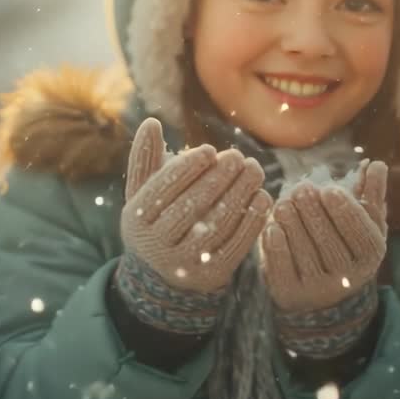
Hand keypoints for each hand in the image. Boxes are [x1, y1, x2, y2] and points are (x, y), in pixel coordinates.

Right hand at [119, 118, 271, 295]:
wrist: (165, 276)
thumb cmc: (158, 219)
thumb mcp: (144, 192)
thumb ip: (147, 158)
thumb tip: (151, 122)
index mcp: (136, 220)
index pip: (161, 191)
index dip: (186, 169)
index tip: (210, 150)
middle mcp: (156, 245)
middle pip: (190, 207)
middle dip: (217, 179)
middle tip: (239, 156)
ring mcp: (183, 264)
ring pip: (215, 226)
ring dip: (239, 195)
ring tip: (255, 170)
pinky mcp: (210, 276)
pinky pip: (235, 246)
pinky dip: (251, 220)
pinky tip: (263, 198)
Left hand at [262, 161, 386, 357]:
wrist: (322, 290)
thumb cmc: (345, 242)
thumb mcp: (363, 221)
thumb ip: (370, 194)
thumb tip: (377, 164)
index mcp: (370, 255)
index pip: (360, 234)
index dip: (345, 211)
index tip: (328, 189)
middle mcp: (347, 278)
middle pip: (330, 243)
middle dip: (314, 213)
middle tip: (300, 189)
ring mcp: (318, 290)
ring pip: (305, 254)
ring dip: (293, 226)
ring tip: (283, 204)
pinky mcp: (290, 294)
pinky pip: (283, 270)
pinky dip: (277, 249)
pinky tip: (271, 228)